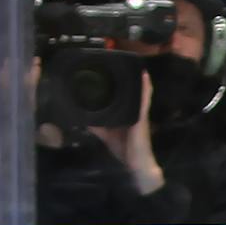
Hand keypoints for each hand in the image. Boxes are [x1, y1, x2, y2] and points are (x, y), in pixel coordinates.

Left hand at [90, 68, 162, 195]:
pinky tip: (144, 76)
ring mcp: (139, 113)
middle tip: (118, 60)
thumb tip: (80, 116)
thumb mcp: (106, 135)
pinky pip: (144, 100)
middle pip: (131, 90)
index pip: (122, 95)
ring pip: (139, 92)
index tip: (109, 68)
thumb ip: (96, 125)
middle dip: (128, 76)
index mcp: (126, 113)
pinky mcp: (142, 117)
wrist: (137, 165)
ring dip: (138, 78)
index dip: (117, 82)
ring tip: (134, 63)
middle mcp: (134, 110)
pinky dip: (145, 88)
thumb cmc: (124, 150)